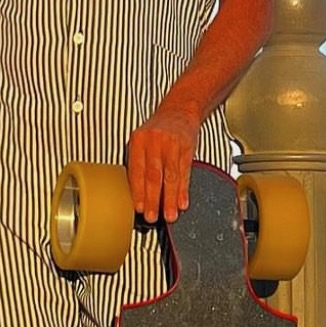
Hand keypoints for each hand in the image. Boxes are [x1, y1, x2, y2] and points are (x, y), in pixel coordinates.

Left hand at [127, 102, 202, 223]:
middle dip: (153, 199)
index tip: (139, 207)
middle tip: (152, 216)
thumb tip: (139, 193)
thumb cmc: (159, 129)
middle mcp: (155, 142)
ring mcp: (173, 145)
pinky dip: (183, 190)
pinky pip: (185, 173)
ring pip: (170, 177)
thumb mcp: (143, 141)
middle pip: (153, 175)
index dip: (138, 191)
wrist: (180, 110)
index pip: (137, 170)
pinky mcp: (188, 149)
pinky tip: (182, 202)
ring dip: (170, 199)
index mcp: (138, 141)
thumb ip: (140, 163)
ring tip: (170, 215)